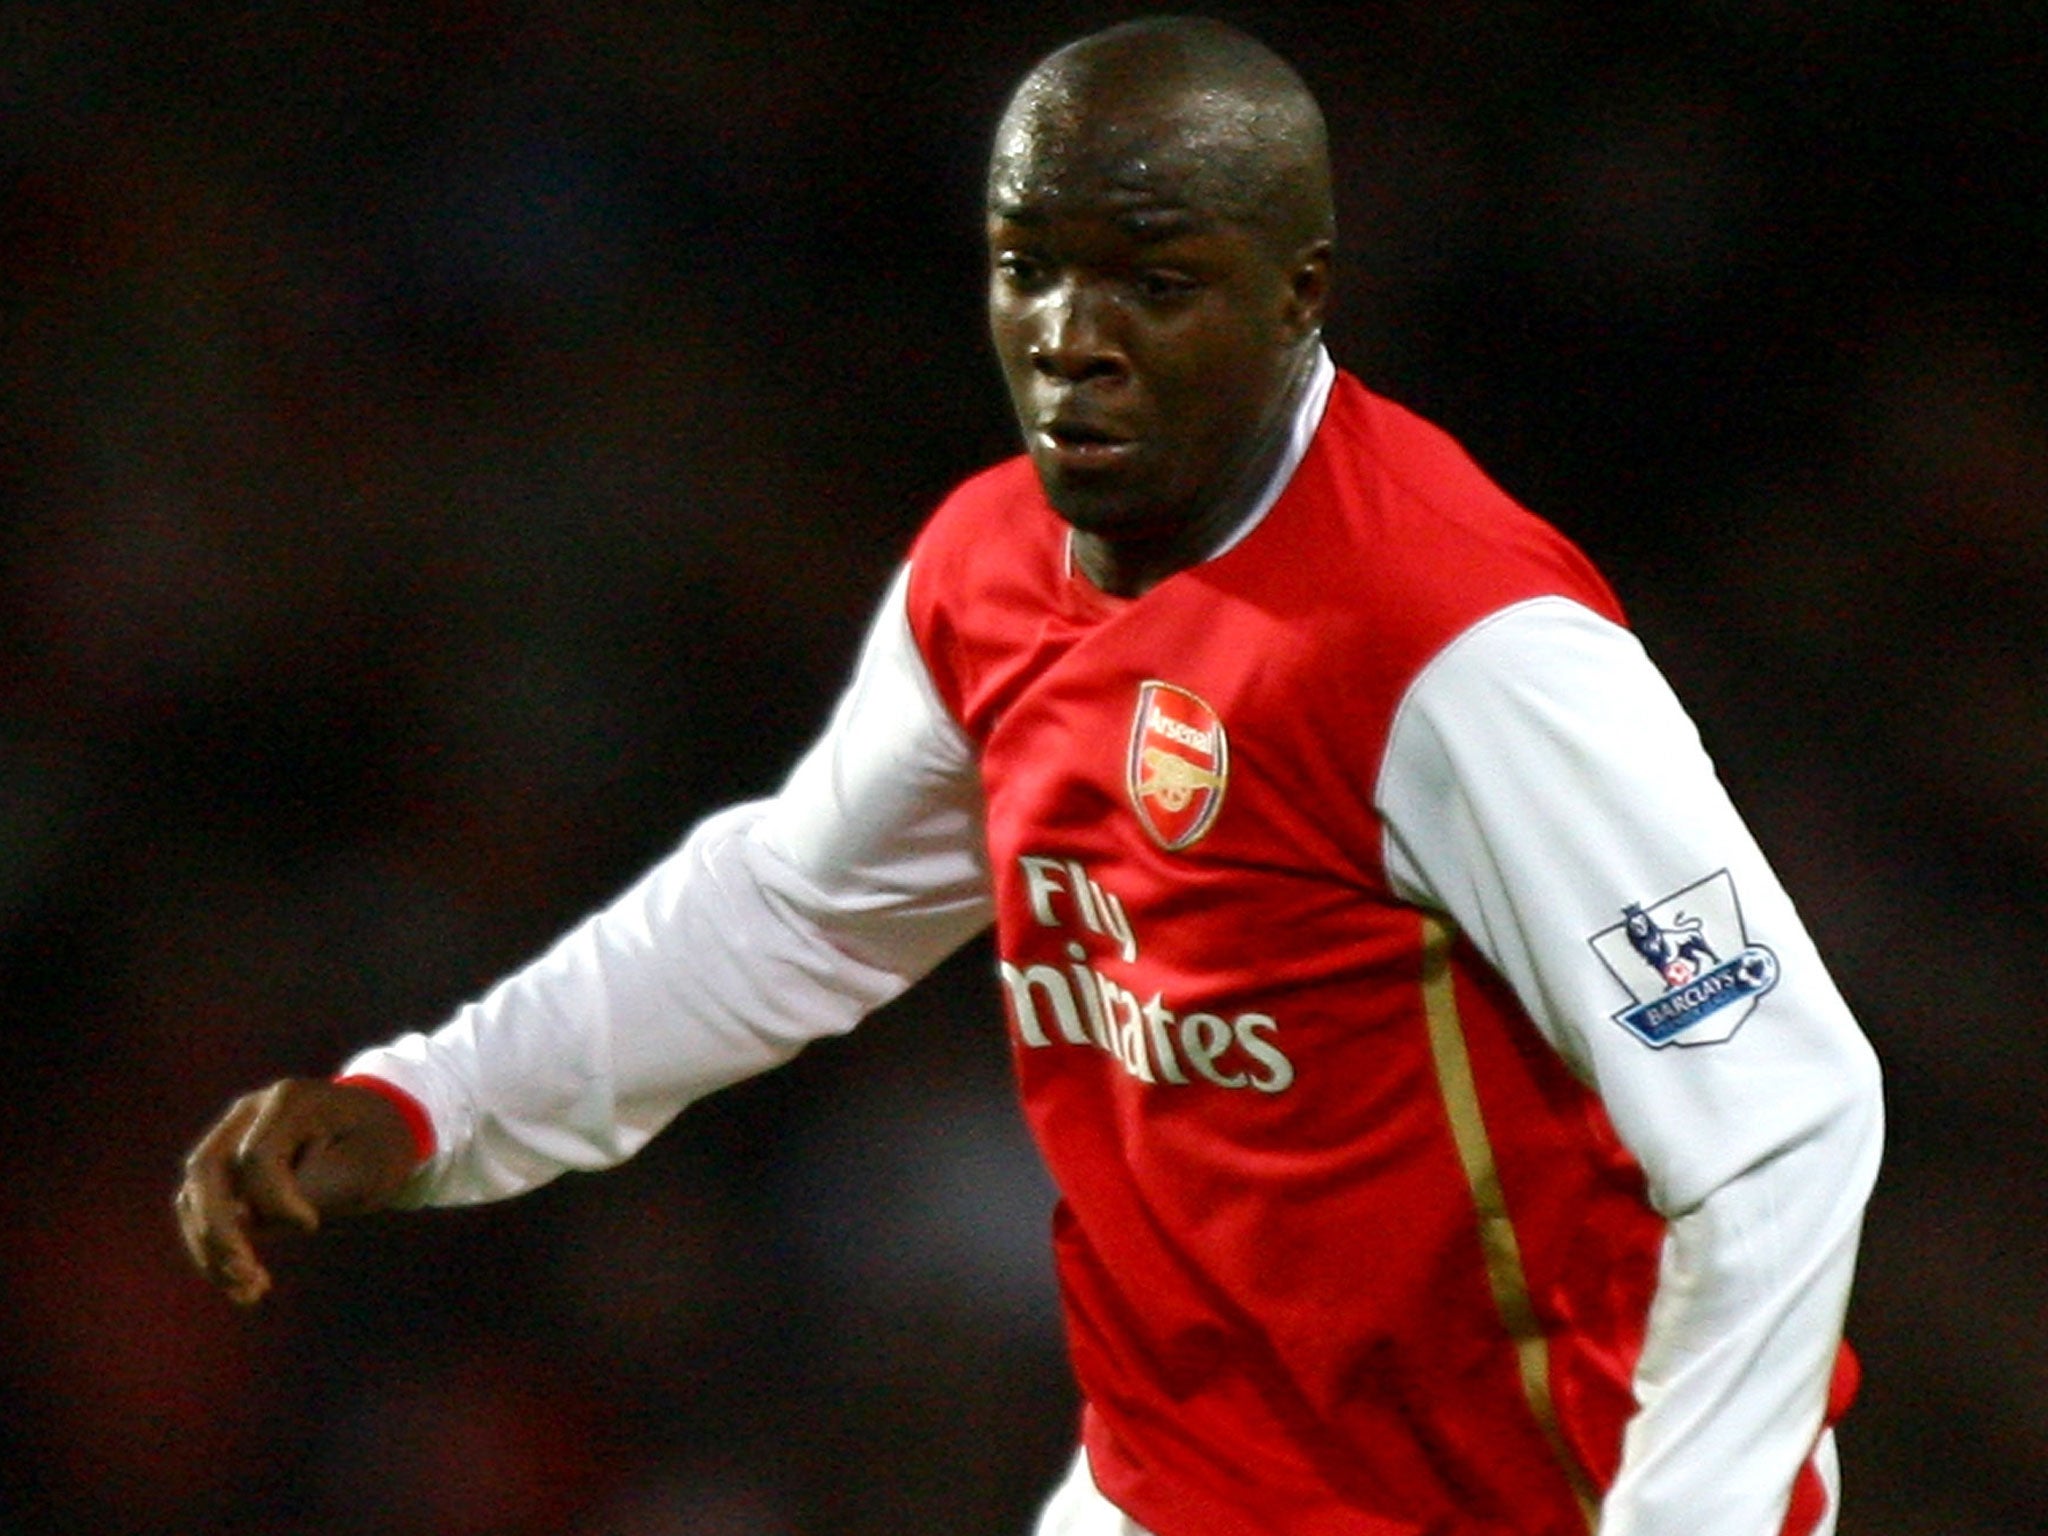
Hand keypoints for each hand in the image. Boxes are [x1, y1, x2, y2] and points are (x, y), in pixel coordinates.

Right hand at [173, 1077, 421, 1304]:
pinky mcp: (227, 1167)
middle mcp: (249, 1112)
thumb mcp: (365, 1168)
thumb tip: (242, 1218)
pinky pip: (203, 1209)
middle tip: (249, 1276)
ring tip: (249, 1293)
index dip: (276, 1200)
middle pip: (206, 1170)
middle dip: (219, 1231)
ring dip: (212, 1249)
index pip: (257, 1155)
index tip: (311, 1226)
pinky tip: (244, 1286)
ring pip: (194, 1195)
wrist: (381, 1131)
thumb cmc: (379, 1147)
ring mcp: (232, 1136)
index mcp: (291, 1099)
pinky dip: (216, 1250)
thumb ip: (311, 1187)